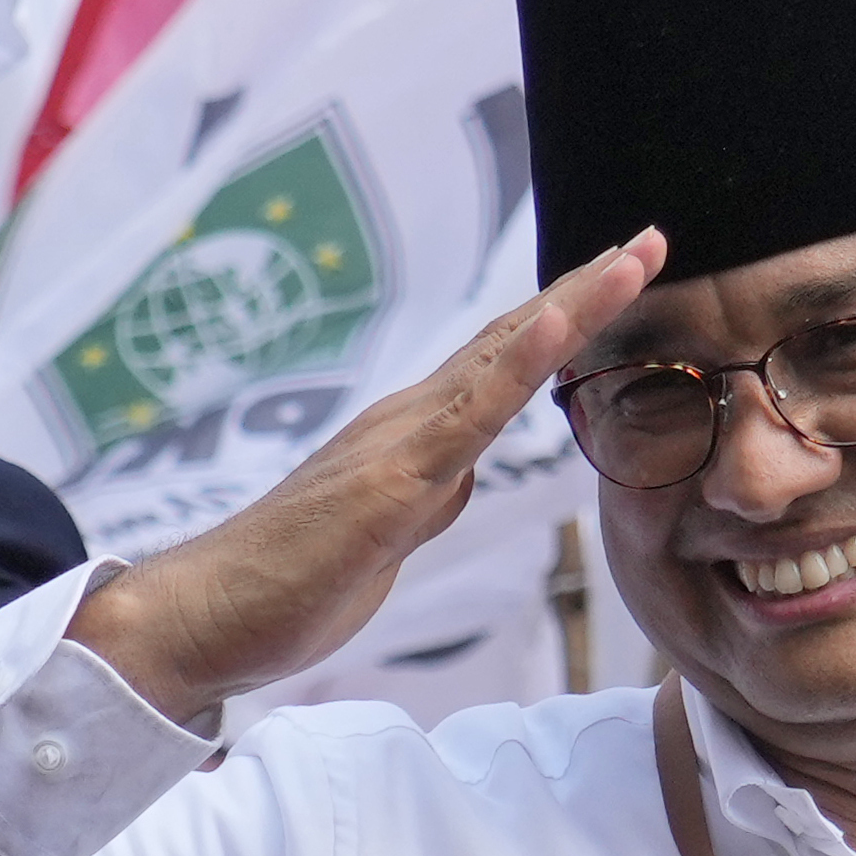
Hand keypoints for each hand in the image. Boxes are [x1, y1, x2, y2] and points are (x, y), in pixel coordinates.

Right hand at [72, 229, 666, 723]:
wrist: (201, 618)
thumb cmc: (285, 586)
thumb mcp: (384, 539)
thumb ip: (425, 501)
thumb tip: (460, 480)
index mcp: (412, 435)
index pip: (502, 362)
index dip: (568, 316)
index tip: (627, 274)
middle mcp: (407, 419)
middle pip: (512, 339)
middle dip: (588, 288)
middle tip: (653, 238)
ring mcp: (399, 444)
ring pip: (501, 359)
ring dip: (572, 305)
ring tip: (632, 256)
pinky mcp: (391, 484)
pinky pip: (467, 418)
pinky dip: (518, 366)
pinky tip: (560, 326)